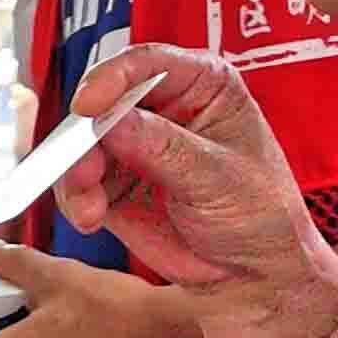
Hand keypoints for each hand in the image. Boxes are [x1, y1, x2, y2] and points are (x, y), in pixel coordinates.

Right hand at [55, 49, 337, 337]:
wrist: (254, 274)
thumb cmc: (260, 215)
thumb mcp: (219, 176)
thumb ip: (164, 148)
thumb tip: (112, 122)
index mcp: (203, 85)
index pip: (149, 63)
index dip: (112, 78)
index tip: (89, 105)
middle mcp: (164, 108)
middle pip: (105, 102)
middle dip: (87, 135)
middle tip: (83, 167)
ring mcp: (135, 147)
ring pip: (84, 144)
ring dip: (78, 173)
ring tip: (89, 206)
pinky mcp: (115, 185)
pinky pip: (80, 182)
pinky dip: (77, 199)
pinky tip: (92, 218)